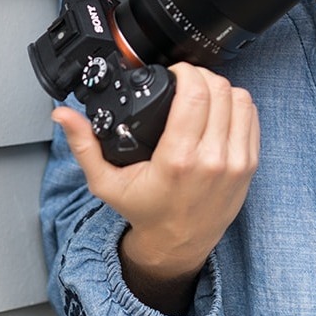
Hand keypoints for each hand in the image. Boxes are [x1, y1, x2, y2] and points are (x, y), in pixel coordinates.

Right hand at [53, 62, 258, 310]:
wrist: (178, 244)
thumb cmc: (144, 211)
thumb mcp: (106, 182)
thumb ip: (84, 145)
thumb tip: (62, 114)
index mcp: (178, 159)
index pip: (195, 94)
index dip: (186, 71)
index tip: (175, 72)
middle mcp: (212, 159)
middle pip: (219, 91)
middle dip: (202, 75)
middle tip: (187, 79)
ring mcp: (235, 162)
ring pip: (240, 99)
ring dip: (221, 88)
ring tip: (203, 92)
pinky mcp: (249, 165)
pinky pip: (252, 117)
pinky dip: (237, 105)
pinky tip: (220, 108)